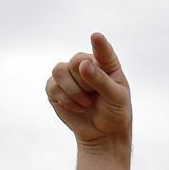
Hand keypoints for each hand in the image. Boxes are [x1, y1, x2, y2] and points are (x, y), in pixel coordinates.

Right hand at [45, 33, 131, 150]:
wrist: (103, 132)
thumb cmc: (115, 112)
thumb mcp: (116, 98)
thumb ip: (101, 80)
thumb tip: (83, 64)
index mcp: (106, 64)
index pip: (102, 51)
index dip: (99, 44)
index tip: (96, 37)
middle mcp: (86, 64)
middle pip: (76, 61)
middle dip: (85, 82)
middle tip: (95, 96)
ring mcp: (69, 74)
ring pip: (60, 70)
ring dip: (74, 91)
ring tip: (86, 103)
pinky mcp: (55, 87)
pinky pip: (52, 86)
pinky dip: (66, 100)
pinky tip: (77, 107)